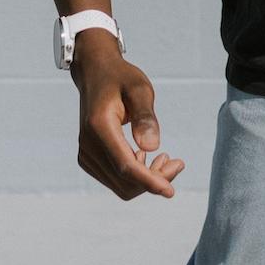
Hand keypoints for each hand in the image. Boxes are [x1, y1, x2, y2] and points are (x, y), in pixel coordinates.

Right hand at [71, 41, 182, 200]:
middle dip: (155, 180)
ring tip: (166, 159)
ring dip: (147, 180)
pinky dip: (135, 177)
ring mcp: (86, 153)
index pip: (125, 166)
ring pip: (121, 185)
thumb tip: (152, 147)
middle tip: (178, 163)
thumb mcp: (140, 88)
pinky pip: (114, 180)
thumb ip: (145, 116)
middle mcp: (88, 144)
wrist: (95, 73)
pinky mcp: (88, 158)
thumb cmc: (121, 78)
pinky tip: (146, 158)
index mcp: (99, 126)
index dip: (149, 181)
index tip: (170, 191)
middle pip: (125, 180)